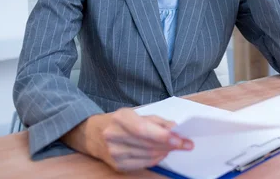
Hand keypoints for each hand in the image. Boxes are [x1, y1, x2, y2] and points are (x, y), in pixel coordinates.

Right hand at [70, 108, 193, 171]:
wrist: (93, 134)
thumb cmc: (120, 121)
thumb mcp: (136, 113)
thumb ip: (157, 121)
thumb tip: (174, 129)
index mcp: (120, 118)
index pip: (144, 130)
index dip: (163, 136)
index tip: (180, 139)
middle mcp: (114, 136)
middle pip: (149, 144)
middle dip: (170, 145)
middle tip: (186, 144)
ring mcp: (114, 153)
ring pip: (148, 156)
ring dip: (165, 152)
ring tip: (174, 146)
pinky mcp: (117, 165)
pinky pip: (143, 164)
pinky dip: (156, 159)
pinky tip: (162, 153)